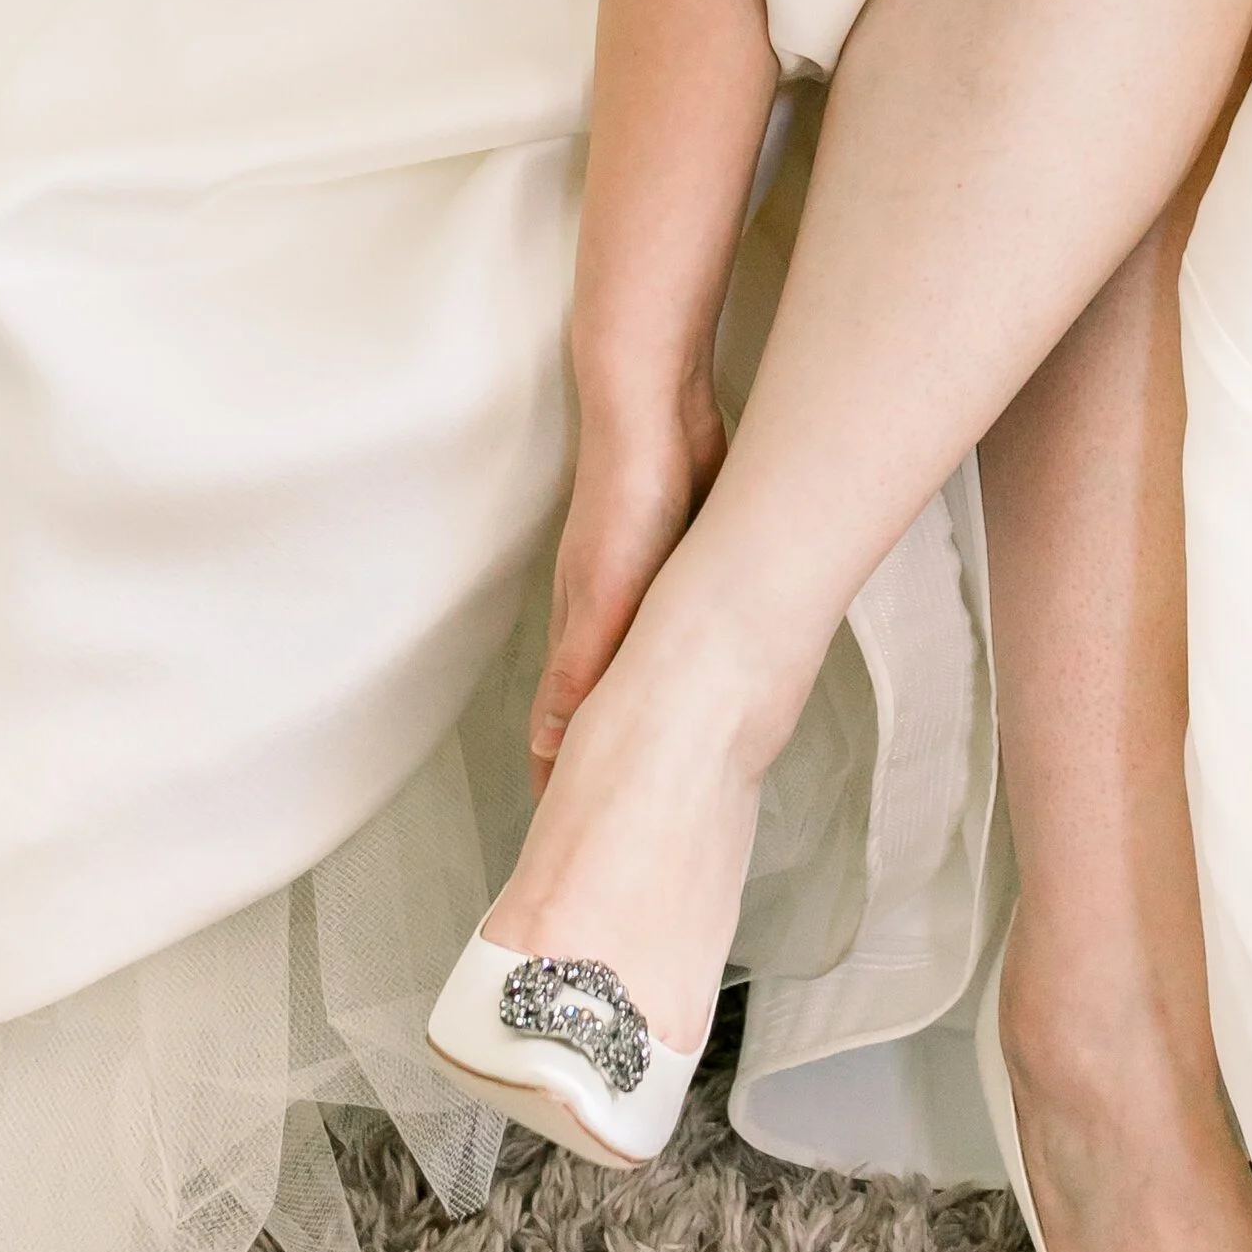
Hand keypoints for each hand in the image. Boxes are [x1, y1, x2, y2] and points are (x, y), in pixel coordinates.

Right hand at [528, 389, 726, 790]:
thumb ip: (583, 667)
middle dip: (597, 764)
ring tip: (655, 768)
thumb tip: (551, 746)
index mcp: (582, 631)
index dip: (557, 780)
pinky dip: (674, 669)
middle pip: (595, 709)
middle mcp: (603, 617)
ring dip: (637, 718)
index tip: (557, 833)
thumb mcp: (606, 593)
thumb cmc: (626, 501)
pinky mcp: (674, 564)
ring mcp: (637, 591)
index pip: (561, 726)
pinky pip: (675, 633)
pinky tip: (700, 678)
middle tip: (610, 819)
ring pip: (635, 673)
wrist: (655, 417)